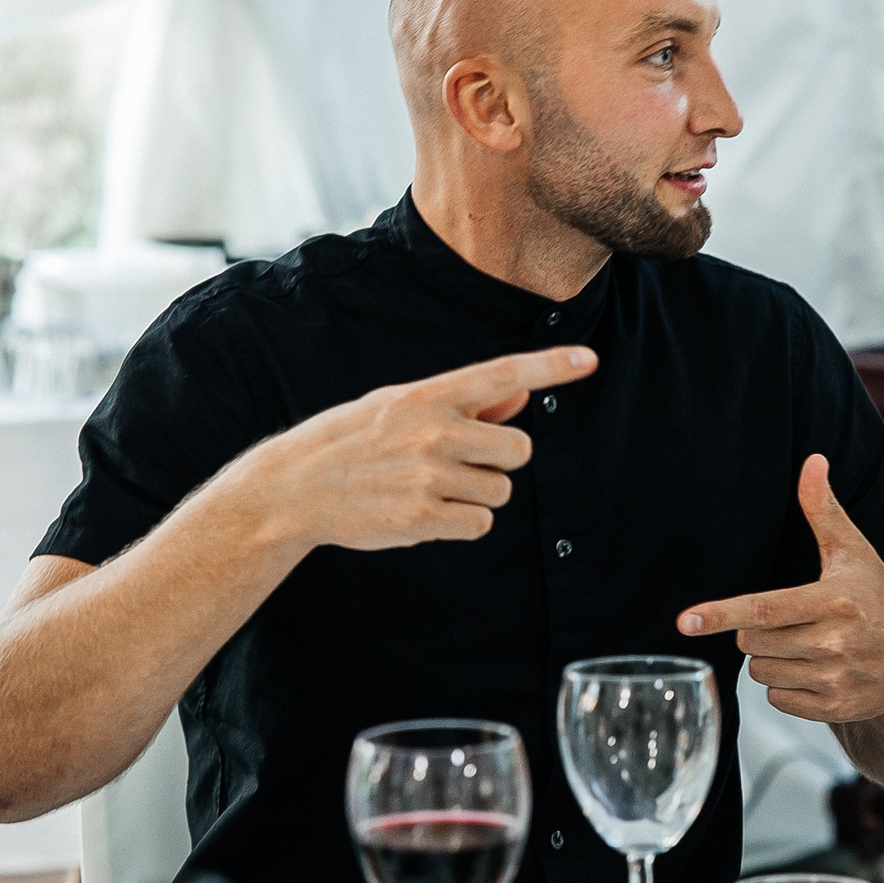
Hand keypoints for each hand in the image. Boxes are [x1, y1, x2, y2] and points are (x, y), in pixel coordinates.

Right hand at [238, 346, 597, 550]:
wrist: (294, 488)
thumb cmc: (353, 442)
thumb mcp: (401, 407)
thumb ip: (466, 404)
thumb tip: (522, 395)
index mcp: (428, 395)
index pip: (502, 373)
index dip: (550, 366)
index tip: (589, 359)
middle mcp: (434, 431)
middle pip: (518, 449)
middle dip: (499, 459)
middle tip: (458, 462)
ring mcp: (430, 476)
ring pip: (501, 490)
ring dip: (478, 494)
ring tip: (431, 488)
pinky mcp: (424, 518)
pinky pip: (481, 523)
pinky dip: (462, 523)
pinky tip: (425, 511)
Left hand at [678, 454, 883, 721]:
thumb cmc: (876, 595)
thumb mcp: (853, 551)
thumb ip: (824, 509)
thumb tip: (812, 461)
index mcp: (833, 601)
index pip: (765, 609)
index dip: (722, 614)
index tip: (686, 621)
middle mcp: (834, 643)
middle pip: (753, 642)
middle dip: (754, 630)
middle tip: (786, 620)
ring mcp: (834, 679)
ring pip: (761, 672)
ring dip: (769, 658)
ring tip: (802, 644)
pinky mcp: (834, 708)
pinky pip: (777, 700)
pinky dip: (785, 687)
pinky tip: (812, 669)